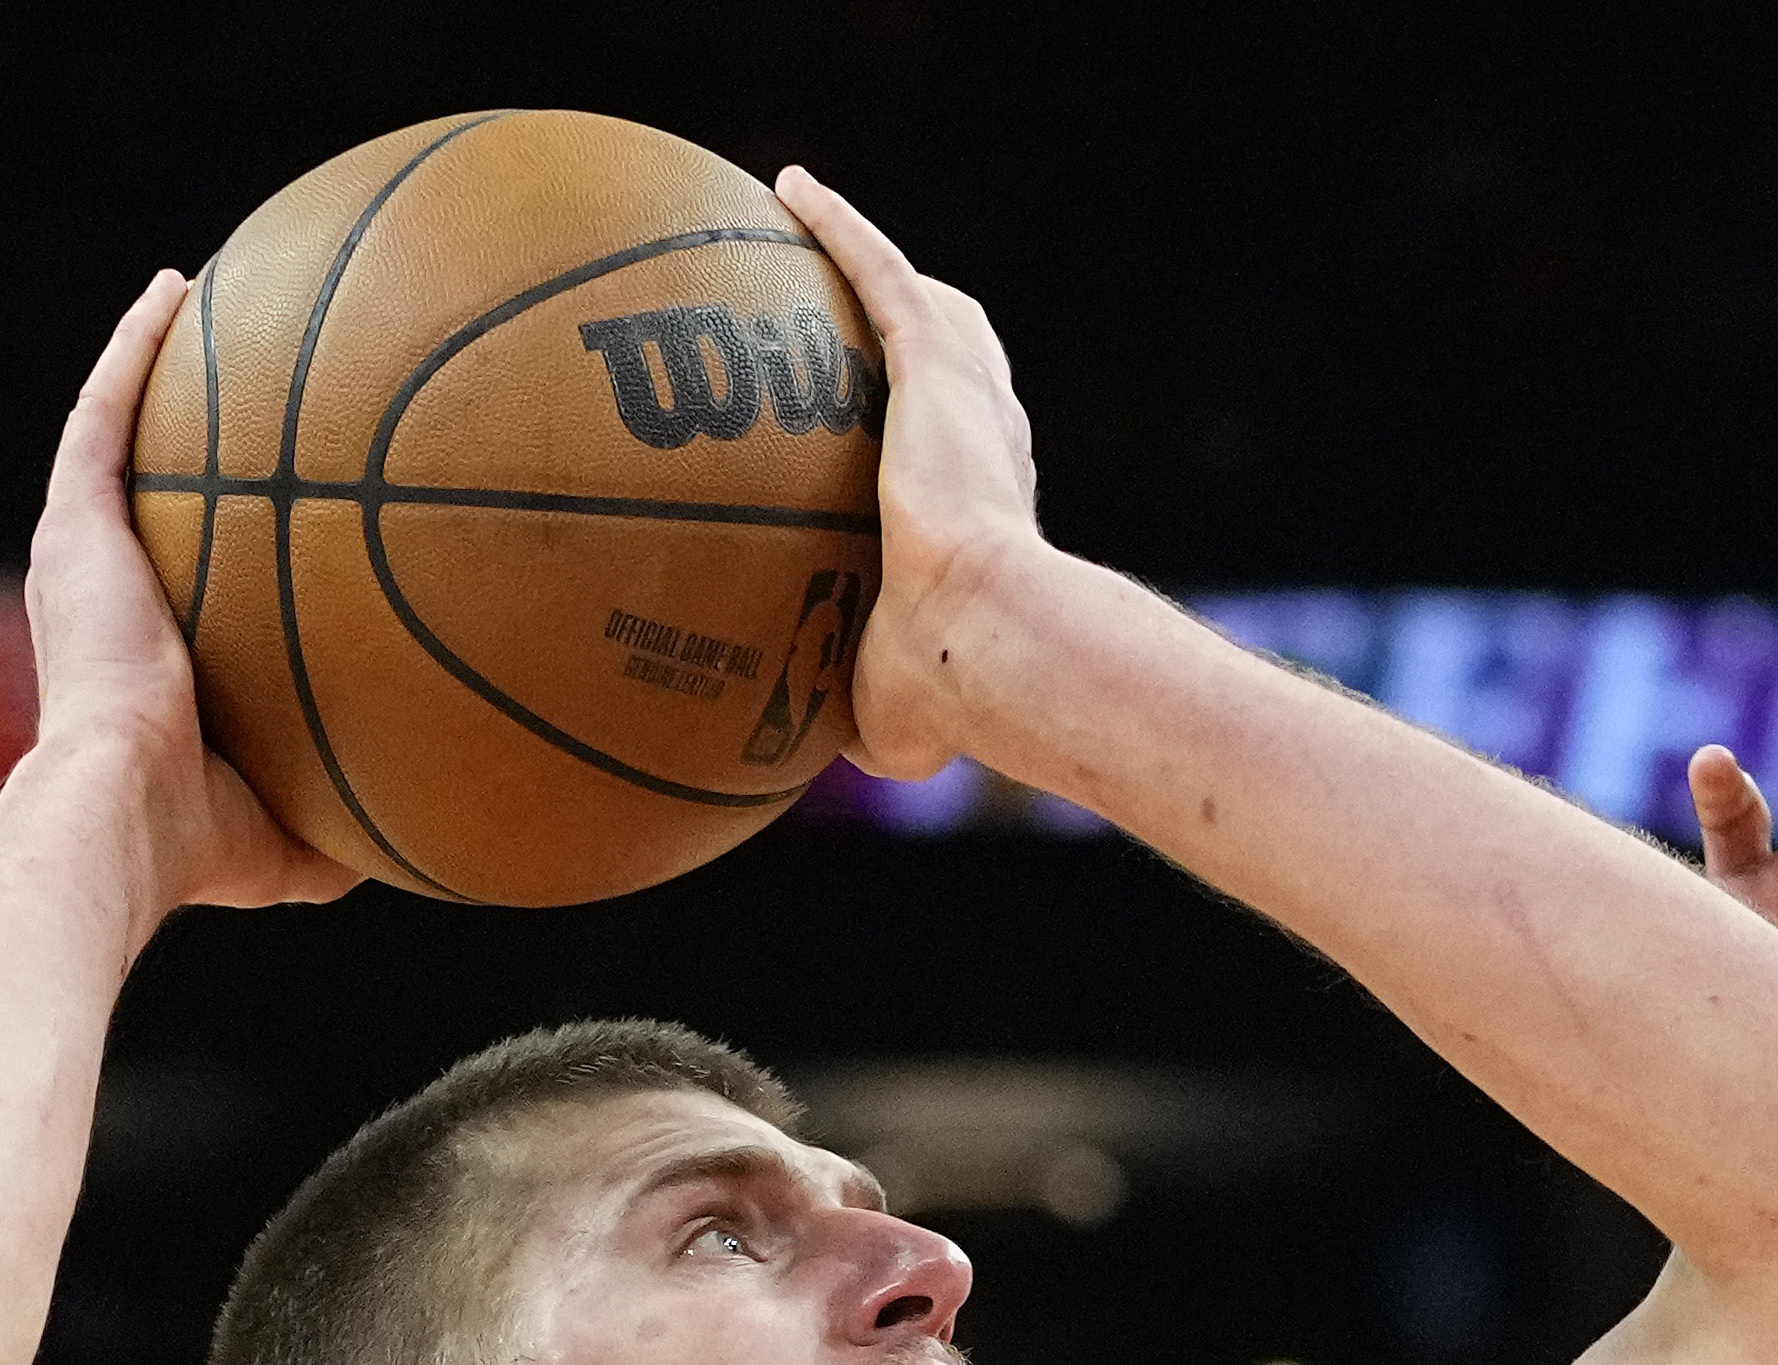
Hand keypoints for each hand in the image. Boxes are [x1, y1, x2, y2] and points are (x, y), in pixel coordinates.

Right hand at [22, 275, 348, 911]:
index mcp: (146, 656)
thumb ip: (353, 823)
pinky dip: (136, 350)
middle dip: (192, 436)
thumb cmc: (202, 840)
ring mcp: (82, 555)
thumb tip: (435, 842)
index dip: (223, 532)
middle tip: (247, 381)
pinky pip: (105, 417)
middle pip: (150, 490)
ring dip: (153, 362)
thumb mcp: (298, 836)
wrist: (125, 814)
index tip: (277, 497)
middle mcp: (106, 592)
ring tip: (200, 298)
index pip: (187, 575)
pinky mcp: (72, 528)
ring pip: (116, 434)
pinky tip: (174, 289)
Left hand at [770, 168, 1048, 780]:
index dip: (937, 438)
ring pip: (922, 307)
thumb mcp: (892, 713)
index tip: (901, 439)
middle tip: (870, 323)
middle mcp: (988, 443)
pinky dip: (838, 227)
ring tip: (814, 230)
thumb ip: (853, 714)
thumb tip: (797, 764)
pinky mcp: (935, 364)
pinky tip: (788, 187)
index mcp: (987, 517)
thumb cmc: (953, 694)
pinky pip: (874, 272)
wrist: (990, 640)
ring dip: (875, 268)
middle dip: (917, 338)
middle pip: (957, 366)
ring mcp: (964, 399)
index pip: (966, 458)